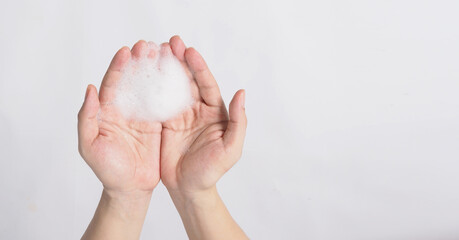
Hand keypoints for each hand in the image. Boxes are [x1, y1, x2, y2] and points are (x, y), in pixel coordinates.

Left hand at [78, 41, 161, 197]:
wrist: (130, 189)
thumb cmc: (107, 170)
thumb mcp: (89, 146)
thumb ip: (87, 118)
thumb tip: (90, 89)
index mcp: (107, 112)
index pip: (112, 83)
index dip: (118, 66)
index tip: (127, 51)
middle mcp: (125, 110)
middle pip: (132, 80)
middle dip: (139, 61)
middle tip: (149, 46)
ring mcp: (143, 116)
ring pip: (150, 88)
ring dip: (156, 70)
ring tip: (165, 54)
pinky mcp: (158, 124)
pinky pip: (165, 104)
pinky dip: (170, 89)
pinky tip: (178, 76)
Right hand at [160, 36, 246, 195]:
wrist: (189, 189)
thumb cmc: (212, 171)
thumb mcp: (231, 149)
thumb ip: (239, 122)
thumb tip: (242, 93)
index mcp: (214, 112)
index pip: (207, 84)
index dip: (199, 67)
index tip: (189, 51)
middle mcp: (197, 109)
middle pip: (188, 80)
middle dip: (180, 60)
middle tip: (171, 42)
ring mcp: (180, 115)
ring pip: (172, 87)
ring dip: (165, 69)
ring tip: (155, 51)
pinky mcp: (164, 123)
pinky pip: (157, 102)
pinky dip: (151, 88)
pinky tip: (143, 74)